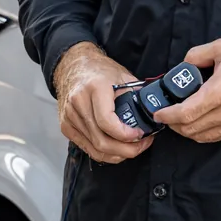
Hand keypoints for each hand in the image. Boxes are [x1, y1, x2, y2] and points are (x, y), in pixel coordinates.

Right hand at [53, 42, 153, 163]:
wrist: (73, 65)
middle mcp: (78, 103)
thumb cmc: (99, 70)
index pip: (106, 122)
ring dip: (117, 154)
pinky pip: (87, 148)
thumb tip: (153, 112)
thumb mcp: (122, 76)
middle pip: (101, 141)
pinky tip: (117, 148)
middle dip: (126, 150)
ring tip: (133, 147)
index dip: (126, 135)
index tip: (140, 134)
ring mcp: (70, 117)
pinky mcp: (66, 126)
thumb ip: (136, 94)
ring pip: (95, 149)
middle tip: (142, 145)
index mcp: (94, 88)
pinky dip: (104, 153)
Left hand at [154, 33, 220, 142]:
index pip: (186, 114)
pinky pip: (218, 136)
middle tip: (165, 114)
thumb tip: (182, 67)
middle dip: (174, 124)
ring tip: (178, 118)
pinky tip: (198, 121)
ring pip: (204, 136)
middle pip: (192, 129)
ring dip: (187, 130)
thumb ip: (195, 56)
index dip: (168, 116)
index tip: (158, 113)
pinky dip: (203, 132)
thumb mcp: (220, 47)